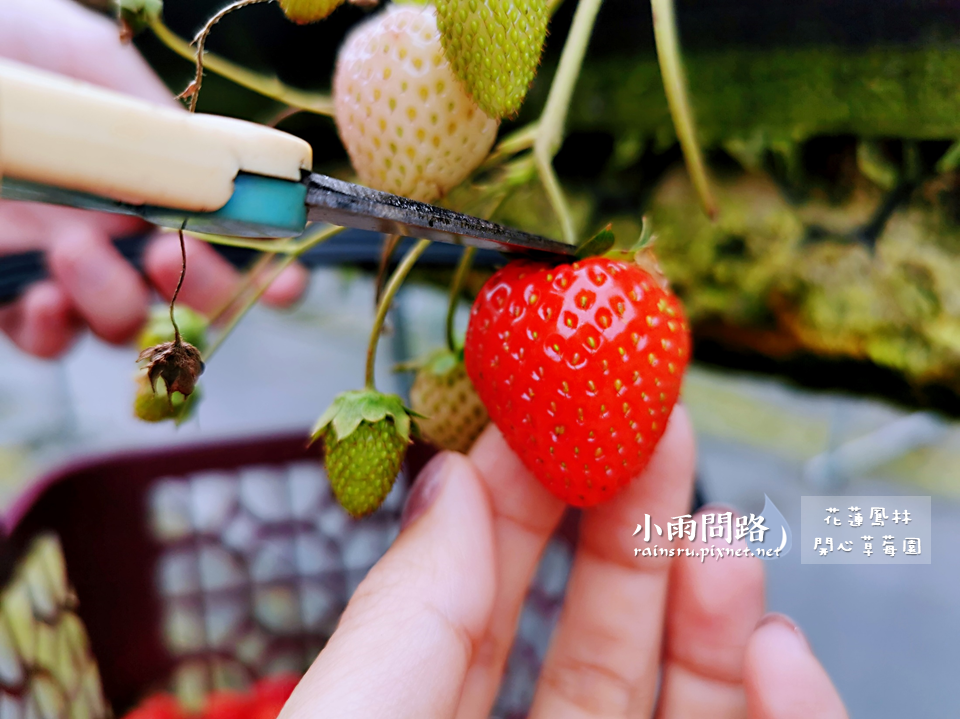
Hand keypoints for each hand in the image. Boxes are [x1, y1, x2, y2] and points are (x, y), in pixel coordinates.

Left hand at [0, 0, 306, 357]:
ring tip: (74, 250)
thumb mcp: (95, 65)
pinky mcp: (4, 284)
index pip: (225, 238)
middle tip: (165, 260)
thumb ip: (159, 122)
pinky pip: (43, 340)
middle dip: (200, 296)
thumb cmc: (14, 39)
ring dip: (116, 304)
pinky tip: (44, 295)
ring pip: (120, 327)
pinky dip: (54, 332)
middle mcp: (116, 230)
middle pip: (189, 300)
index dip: (265, 271)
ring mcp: (61, 263)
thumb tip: (224, 171)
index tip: (287, 283)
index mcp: (151, 181)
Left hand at [279, 409, 847, 718]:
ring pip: (668, 692)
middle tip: (655, 418)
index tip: (552, 399)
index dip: (518, 492)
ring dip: (708, 608)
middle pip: (583, 635)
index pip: (472, 601)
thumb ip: (399, 622)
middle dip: (626, 519)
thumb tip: (446, 480)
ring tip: (724, 535)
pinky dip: (778, 710)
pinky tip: (780, 651)